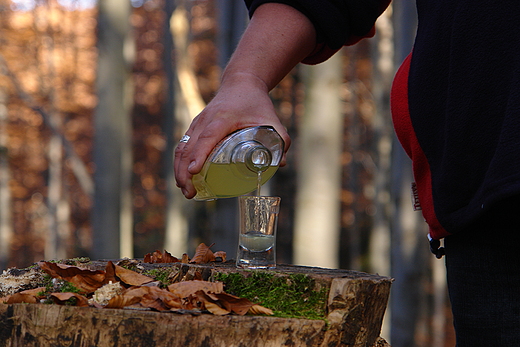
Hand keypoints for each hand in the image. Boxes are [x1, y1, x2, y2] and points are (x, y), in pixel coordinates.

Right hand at [174, 73, 290, 198]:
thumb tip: (281, 164)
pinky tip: (184, 178)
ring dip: (179, 170)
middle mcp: (206, 120)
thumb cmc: (256, 102)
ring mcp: (197, 123)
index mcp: (223, 118)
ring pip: (182, 147)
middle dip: (185, 171)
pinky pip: (183, 145)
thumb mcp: (271, 119)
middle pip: (189, 147)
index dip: (199, 154)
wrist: (241, 83)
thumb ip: (281, 139)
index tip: (194, 171)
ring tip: (185, 190)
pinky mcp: (195, 126)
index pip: (208, 137)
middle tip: (189, 192)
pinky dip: (180, 162)